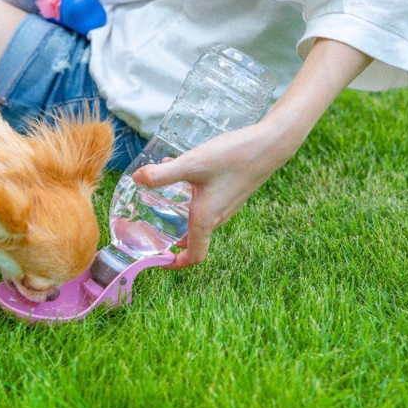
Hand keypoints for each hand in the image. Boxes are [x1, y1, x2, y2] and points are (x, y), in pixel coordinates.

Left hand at [133, 38, 372, 268]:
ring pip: (198, 221)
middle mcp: (217, 217)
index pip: (193, 257)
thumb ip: (163, 173)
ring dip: (179, 219)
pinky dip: (190, 201)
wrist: (270, 143)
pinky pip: (206, 206)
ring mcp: (226, 206)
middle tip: (150, 231)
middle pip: (192, 240)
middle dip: (171, 240)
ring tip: (159, 203)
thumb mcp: (192, 163)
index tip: (156, 259)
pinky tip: (180, 175)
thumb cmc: (233, 156)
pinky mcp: (230, 193)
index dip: (174, 264)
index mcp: (206, 219)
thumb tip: (137, 178)